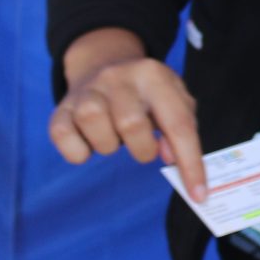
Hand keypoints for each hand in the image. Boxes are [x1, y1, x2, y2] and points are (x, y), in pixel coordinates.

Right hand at [50, 29, 207, 201]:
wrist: (103, 64)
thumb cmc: (146, 95)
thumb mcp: (174, 100)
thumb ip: (181, 127)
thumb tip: (170, 156)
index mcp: (154, 75)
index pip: (178, 124)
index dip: (190, 164)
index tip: (198, 195)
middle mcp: (119, 78)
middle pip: (130, 123)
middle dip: (142, 149)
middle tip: (143, 148)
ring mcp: (87, 90)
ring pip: (93, 121)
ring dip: (107, 145)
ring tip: (114, 139)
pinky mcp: (61, 108)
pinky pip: (63, 134)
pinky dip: (77, 150)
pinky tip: (89, 145)